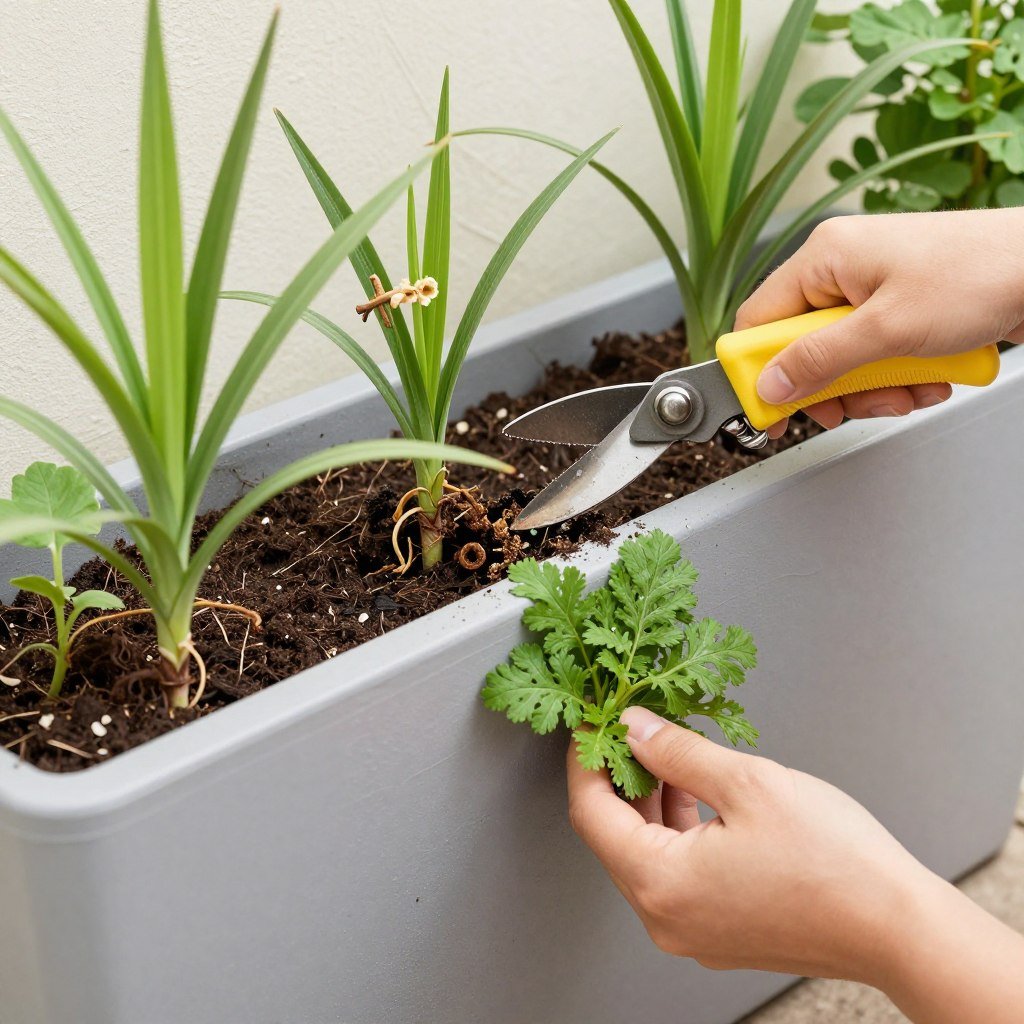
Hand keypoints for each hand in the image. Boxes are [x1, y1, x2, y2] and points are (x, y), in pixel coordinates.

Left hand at [567, 706, 1023, 1021]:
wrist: (898, 927)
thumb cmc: (835, 862)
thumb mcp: (746, 782)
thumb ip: (676, 751)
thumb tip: (634, 728)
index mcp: (661, 883)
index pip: (591, 810)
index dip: (586, 757)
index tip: (593, 722)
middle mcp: (665, 918)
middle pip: (613, 834)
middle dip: (616, 775)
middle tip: (628, 728)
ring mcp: (691, 932)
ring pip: (644, 852)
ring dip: (648, 800)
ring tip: (665, 751)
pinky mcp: (717, 931)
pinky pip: (674, 873)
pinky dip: (674, 829)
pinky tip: (693, 791)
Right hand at [735, 209, 1023, 437]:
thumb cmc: (981, 273)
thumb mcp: (888, 329)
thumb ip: (820, 360)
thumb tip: (771, 384)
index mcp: (825, 257)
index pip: (759, 320)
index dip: (757, 370)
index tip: (769, 409)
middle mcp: (843, 270)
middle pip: (803, 348)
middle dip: (832, 387)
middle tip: (850, 406)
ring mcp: (874, 290)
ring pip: (843, 360)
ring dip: (874, 388)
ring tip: (910, 388)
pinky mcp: (901, 308)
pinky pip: (876, 357)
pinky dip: (900, 377)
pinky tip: (930, 377)